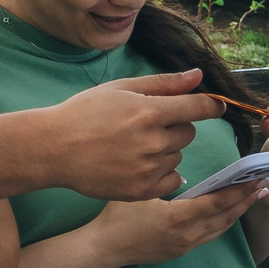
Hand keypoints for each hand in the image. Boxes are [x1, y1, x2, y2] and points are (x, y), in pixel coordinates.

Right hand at [54, 70, 218, 200]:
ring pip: (178, 155)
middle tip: (147, 124)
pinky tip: (140, 164)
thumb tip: (199, 76)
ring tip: (135, 145)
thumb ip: (164, 83)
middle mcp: (153, 142)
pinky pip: (172, 180)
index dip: (211, 105)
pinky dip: (162, 172)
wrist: (54, 149)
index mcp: (149, 112)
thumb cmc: (84, 113)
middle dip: (175, 126)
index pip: (199, 108)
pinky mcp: (141, 191)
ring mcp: (148, 169)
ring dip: (166, 149)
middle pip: (188, 132)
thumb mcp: (121, 88)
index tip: (215, 106)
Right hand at [89, 182, 268, 266]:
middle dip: (245, 200)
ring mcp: (184, 246)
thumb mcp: (142, 192)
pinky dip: (222, 221)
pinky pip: (209, 235)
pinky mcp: (180, 251)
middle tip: (263, 185)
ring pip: (219, 228)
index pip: (217, 203)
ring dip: (236, 212)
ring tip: (251, 197)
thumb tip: (187, 179)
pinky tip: (227, 211)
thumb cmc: (117, 215)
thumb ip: (166, 184)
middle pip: (225, 217)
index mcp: (178, 218)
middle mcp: (186, 236)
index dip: (239, 191)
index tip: (256, 179)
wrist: (105, 247)